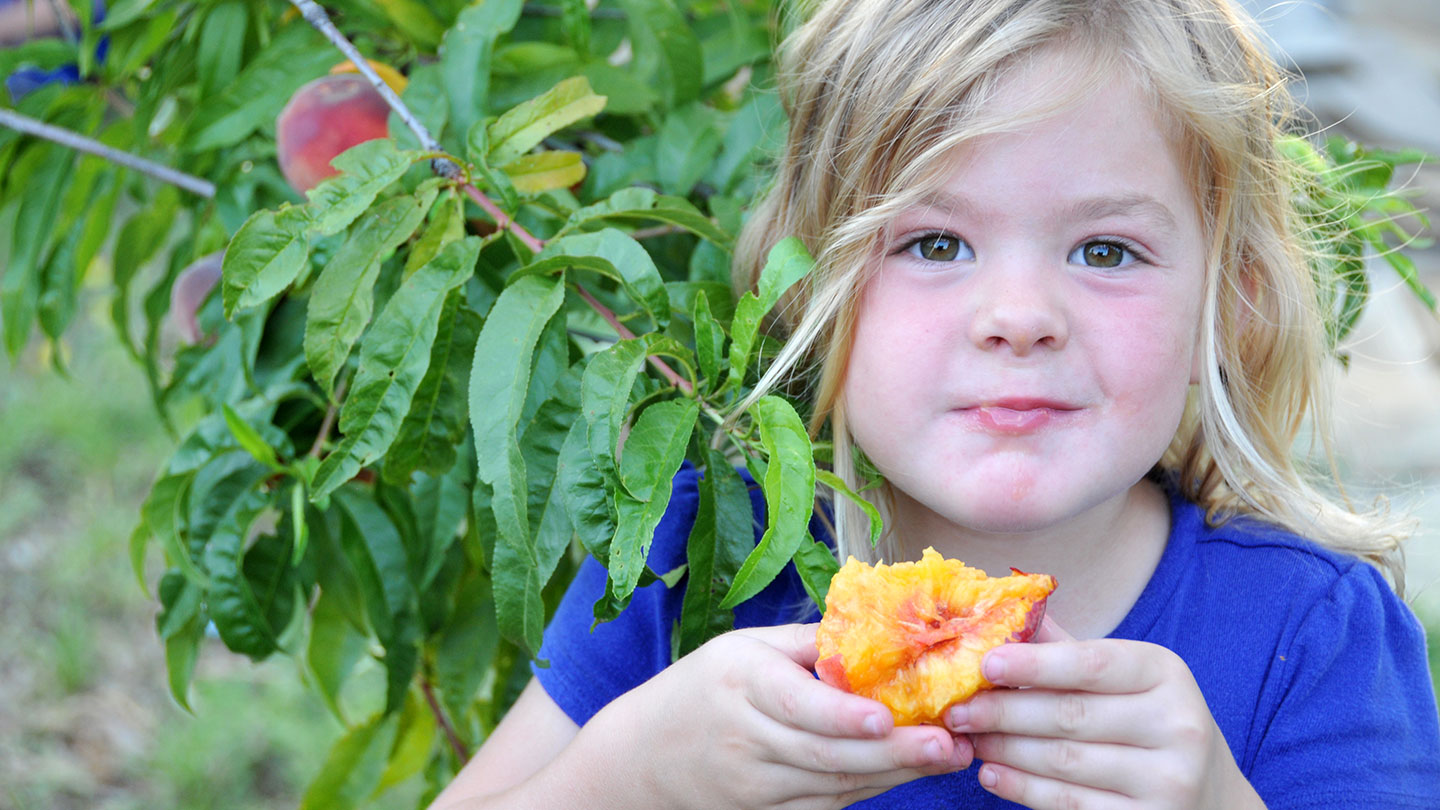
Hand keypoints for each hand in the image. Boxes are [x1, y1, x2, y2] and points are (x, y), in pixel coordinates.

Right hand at [588, 623, 970, 809]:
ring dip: (895, 772)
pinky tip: (908, 771)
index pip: (795, 705)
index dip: (842, 715)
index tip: (886, 717)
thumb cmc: (702, 687)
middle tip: (950, 743)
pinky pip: (827, 805)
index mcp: (740, 682)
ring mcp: (755, 783)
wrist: (643, 756)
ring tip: (948, 755)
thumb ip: (806, 643)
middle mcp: (747, 737)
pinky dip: (870, 788)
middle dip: (894, 752)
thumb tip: (877, 628)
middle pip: (826, 753)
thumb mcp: (742, 646)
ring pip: (834, 783)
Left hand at [945, 618, 1263, 808]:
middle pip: (1069, 716)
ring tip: (968, 738)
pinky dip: (1022, 789)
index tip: (985, 663)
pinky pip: (1069, 803)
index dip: (1034, 664)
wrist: (1208, 797)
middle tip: (956, 710)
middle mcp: (1177, 725)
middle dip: (1003, 711)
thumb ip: (1068, 650)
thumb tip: (1003, 610)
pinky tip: (990, 774)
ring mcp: (1168, 780)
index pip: (1091, 663)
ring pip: (1063, 762)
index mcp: (1165, 673)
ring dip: (1005, 749)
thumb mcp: (1126, 678)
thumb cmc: (1147, 722)